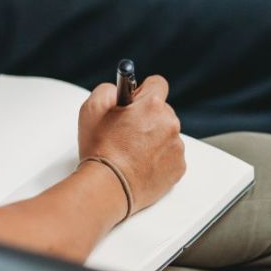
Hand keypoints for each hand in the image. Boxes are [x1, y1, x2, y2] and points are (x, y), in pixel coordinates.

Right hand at [78, 75, 185, 215]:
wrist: (108, 187)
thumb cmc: (100, 151)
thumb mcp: (92, 108)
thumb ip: (107, 89)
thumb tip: (119, 89)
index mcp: (152, 105)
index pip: (157, 83)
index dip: (143, 91)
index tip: (135, 100)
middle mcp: (170, 123)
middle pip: (162, 111)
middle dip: (147, 117)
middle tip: (127, 131)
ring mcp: (176, 146)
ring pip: (166, 134)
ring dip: (153, 138)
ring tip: (131, 152)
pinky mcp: (178, 167)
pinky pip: (170, 155)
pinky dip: (159, 158)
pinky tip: (140, 164)